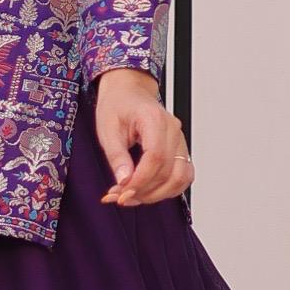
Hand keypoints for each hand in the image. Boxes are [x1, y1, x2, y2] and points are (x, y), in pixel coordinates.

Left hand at [93, 68, 194, 207]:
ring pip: (180, 178)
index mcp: (154, 119)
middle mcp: (173, 130)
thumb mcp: (107, 128)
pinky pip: (182, 176)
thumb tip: (124, 181)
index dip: (141, 180)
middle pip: (169, 172)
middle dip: (144, 191)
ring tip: (132, 196)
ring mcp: (179, 140)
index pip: (156, 157)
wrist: (128, 92)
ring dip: (157, 194)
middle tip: (120, 197)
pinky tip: (147, 191)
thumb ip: (116, 156)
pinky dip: (167, 189)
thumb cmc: (118, 104)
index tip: (123, 193)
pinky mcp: (180, 150)